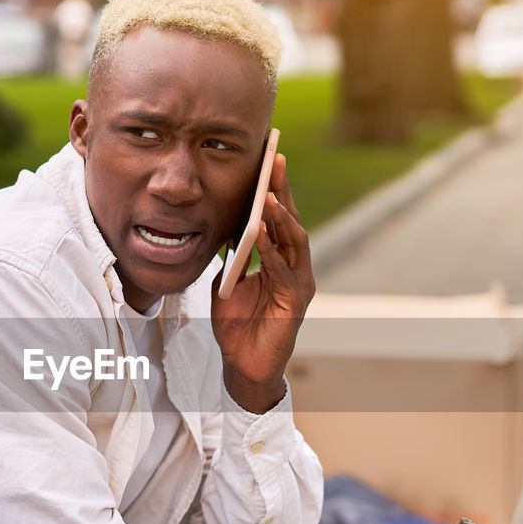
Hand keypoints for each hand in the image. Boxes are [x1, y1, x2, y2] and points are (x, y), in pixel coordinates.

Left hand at [211, 153, 315, 412]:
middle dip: (283, 190)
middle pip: (290, 221)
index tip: (269, 158)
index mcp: (279, 259)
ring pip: (294, 241)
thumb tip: (224, 226)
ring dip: (281, 216)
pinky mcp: (295, 301)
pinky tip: (261, 234)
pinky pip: (284, 270)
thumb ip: (232, 256)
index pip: (278, 218)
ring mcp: (298, 283)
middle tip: (276, 159)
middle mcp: (294, 267)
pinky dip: (273, 251)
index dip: (274, 188)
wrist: (242, 364)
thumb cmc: (237, 325)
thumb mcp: (227, 281)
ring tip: (269, 193)